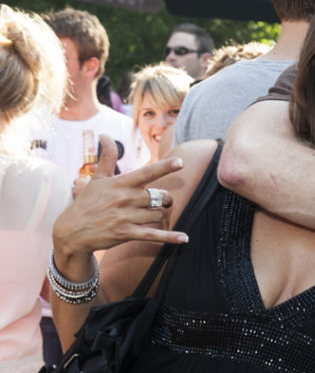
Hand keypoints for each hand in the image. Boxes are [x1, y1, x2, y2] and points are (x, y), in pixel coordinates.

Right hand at [53, 134, 187, 260]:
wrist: (72, 231)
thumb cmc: (88, 202)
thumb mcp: (97, 179)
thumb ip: (107, 157)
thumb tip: (104, 134)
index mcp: (120, 183)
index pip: (146, 172)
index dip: (165, 167)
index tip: (181, 162)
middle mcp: (125, 199)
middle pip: (160, 197)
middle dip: (165, 199)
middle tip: (160, 201)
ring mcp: (126, 217)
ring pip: (158, 214)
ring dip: (157, 215)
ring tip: (145, 216)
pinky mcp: (127, 234)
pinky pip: (154, 235)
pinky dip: (170, 237)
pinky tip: (184, 238)